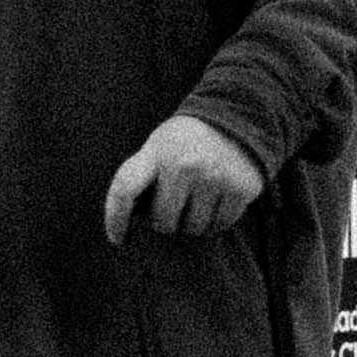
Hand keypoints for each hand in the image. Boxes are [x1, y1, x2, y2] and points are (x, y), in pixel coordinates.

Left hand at [103, 116, 265, 247]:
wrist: (236, 116)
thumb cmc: (185, 141)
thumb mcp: (158, 145)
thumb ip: (141, 175)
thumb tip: (128, 220)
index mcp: (157, 151)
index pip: (124, 190)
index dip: (115, 219)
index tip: (118, 239)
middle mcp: (184, 164)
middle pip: (163, 222)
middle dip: (165, 221)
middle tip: (174, 207)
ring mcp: (215, 177)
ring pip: (192, 228)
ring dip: (191, 224)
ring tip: (195, 202)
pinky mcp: (241, 188)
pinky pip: (219, 225)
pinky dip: (215, 222)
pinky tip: (215, 202)